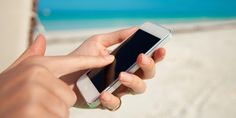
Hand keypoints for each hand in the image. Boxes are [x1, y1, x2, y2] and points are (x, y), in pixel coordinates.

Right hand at [0, 35, 114, 116]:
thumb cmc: (4, 94)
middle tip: (37, 104)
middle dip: (57, 103)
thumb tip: (41, 38)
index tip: (109, 59)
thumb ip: (31, 56)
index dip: (93, 62)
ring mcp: (35, 94)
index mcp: (37, 65)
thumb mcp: (17, 72)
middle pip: (69, 95)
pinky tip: (32, 117)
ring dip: (51, 114)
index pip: (73, 62)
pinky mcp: (33, 112)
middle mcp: (37, 76)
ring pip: (63, 110)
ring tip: (33, 111)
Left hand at [63, 27, 165, 109]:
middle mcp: (125, 76)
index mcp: (126, 62)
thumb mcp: (98, 42)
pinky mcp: (106, 101)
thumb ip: (117, 37)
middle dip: (148, 66)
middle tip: (140, 58)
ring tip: (121, 75)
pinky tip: (103, 92)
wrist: (63, 75)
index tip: (160, 49)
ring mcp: (117, 89)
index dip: (156, 55)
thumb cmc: (82, 57)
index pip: (146, 60)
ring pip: (137, 89)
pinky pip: (116, 104)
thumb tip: (136, 29)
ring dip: (133, 81)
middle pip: (147, 75)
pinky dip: (111, 99)